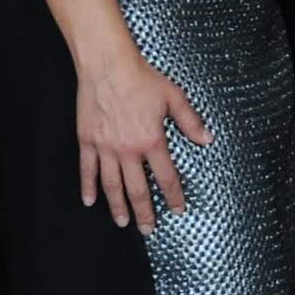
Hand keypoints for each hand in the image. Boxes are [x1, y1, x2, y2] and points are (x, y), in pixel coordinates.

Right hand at [75, 42, 207, 230]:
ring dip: (117, 206)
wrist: (108, 65)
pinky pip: (87, 169)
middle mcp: (128, 150)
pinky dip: (87, 187)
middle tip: (147, 229)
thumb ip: (191, 121)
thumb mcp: (174, 97)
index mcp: (152, 141)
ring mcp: (105, 147)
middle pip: (138, 189)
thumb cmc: (142, 78)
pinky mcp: (88, 140)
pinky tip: (89, 200)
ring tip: (122, 222)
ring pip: (112, 185)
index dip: (173, 197)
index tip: (177, 210)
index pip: (166, 178)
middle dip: (144, 212)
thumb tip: (207, 139)